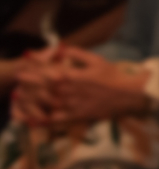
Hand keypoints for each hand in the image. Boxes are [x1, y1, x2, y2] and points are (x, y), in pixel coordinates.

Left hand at [14, 48, 152, 126]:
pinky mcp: (76, 116)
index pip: (46, 73)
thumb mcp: (96, 60)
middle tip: (18, 83)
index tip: (22, 69)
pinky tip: (35, 119)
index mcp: (72, 76)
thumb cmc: (113, 76)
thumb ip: (77, 53)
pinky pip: (56, 120)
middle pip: (42, 89)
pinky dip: (44, 120)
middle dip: (28, 86)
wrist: (129, 95)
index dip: (32, 72)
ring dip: (32, 102)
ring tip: (20, 100)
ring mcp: (71, 105)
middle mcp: (68, 91)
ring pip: (46, 104)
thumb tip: (61, 48)